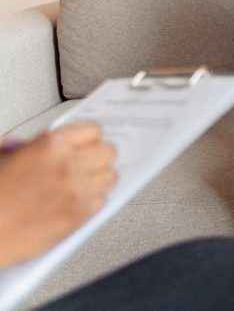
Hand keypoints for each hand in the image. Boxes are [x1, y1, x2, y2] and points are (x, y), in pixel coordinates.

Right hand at [0, 123, 116, 267]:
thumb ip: (28, 147)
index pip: (92, 131)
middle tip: (88, 162)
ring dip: (99, 178)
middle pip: (108, 152)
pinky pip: (102, 201)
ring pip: (110, 176)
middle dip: (98, 156)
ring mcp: (77, 190)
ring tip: (84, 183)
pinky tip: (75, 201)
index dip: (87, 138)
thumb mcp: (4, 158)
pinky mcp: (79, 215)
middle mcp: (69, 165)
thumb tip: (44, 144)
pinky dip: (92, 201)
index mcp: (51, 145)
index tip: (86, 143)